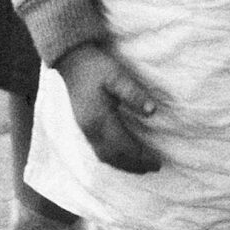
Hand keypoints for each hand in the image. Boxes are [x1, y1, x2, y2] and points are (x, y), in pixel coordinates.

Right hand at [57, 41, 162, 171]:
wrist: (71, 61)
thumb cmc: (96, 67)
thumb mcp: (117, 75)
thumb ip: (134, 93)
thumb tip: (152, 111)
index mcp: (100, 119)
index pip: (124, 146)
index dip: (140, 156)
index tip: (157, 161)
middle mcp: (91, 130)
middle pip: (115, 156)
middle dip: (134, 165)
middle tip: (154, 167)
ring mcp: (85, 130)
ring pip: (105, 156)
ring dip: (124, 165)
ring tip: (141, 167)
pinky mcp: (84, 126)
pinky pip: (99, 151)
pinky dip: (113, 159)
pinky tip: (121, 157)